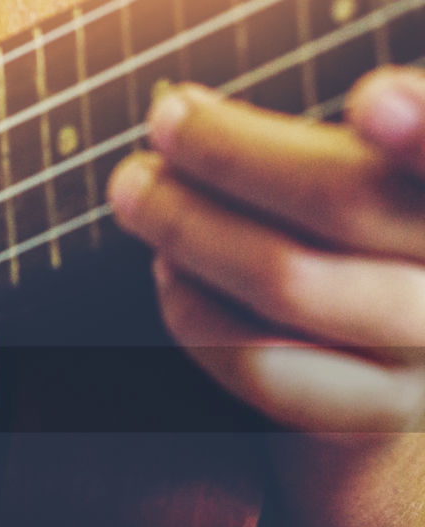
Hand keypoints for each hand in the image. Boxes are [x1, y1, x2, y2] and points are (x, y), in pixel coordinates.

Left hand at [108, 67, 424, 432]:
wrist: (394, 385)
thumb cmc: (366, 255)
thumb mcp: (375, 191)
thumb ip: (324, 157)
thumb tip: (191, 122)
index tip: (370, 103)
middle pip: (344, 200)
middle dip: (229, 151)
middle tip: (165, 120)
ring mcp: (424, 348)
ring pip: (285, 280)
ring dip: (187, 227)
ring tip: (142, 194)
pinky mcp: (369, 412)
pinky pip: (253, 360)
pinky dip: (190, 304)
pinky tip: (170, 270)